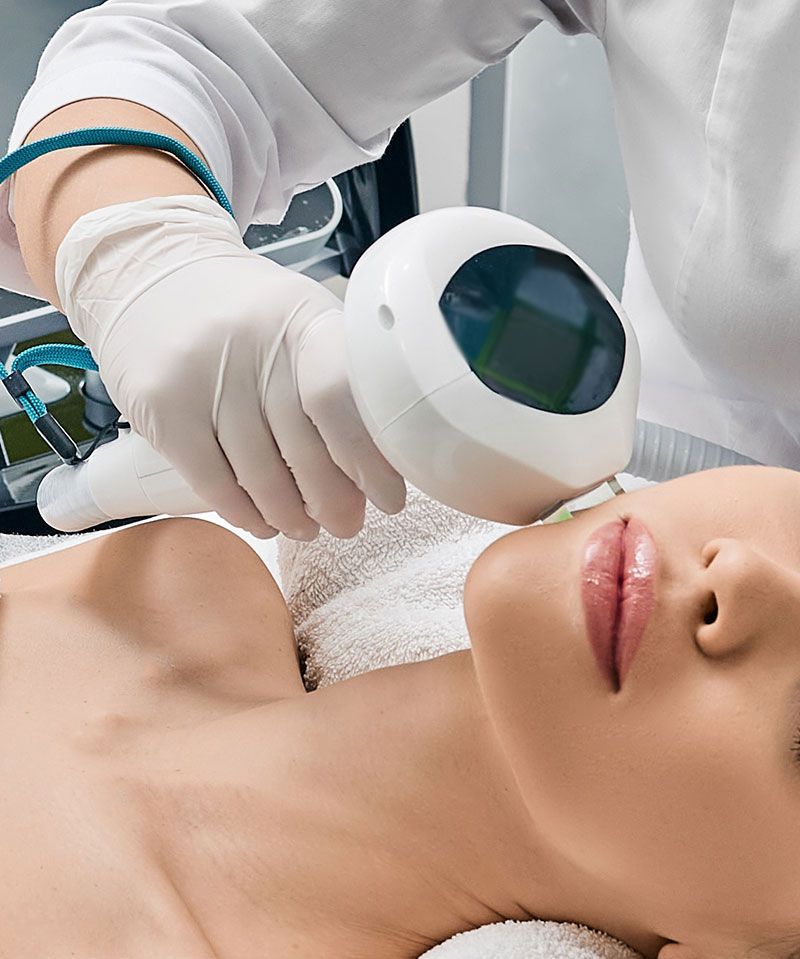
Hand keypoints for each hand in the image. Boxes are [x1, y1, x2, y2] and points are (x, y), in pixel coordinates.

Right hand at [55, 194, 405, 538]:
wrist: (144, 274)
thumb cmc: (241, 313)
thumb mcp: (298, 319)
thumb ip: (336, 377)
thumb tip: (375, 466)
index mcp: (303, 320)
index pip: (343, 398)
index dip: (370, 459)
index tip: (387, 497)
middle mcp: (254, 344)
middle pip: (305, 448)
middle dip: (334, 502)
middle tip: (347, 524)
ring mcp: (202, 375)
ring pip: (261, 476)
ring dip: (291, 516)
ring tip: (307, 528)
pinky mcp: (163, 407)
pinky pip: (213, 483)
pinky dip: (244, 514)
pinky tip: (262, 522)